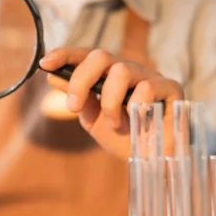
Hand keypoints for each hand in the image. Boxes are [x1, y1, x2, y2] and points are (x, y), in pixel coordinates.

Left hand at [39, 48, 183, 159]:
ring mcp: (150, 76)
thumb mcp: (93, 119)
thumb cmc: (123, 137)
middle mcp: (128, 70)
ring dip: (110, 101)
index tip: (44, 63)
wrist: (152, 161)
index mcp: (108, 75)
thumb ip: (77, 98)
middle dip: (81, 80)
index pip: (85, 56)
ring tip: (114, 123)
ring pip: (122, 70)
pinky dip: (136, 108)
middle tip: (73, 106)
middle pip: (101, 56)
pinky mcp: (171, 88)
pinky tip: (138, 122)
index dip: (65, 54)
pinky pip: (148, 88)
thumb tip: (52, 77)